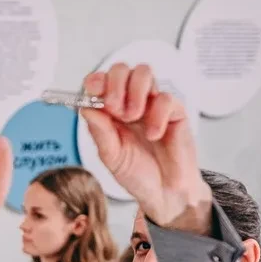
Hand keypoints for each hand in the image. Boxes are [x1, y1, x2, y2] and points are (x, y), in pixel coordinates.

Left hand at [82, 64, 211, 234]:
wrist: (164, 192)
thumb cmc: (137, 174)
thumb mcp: (111, 156)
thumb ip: (100, 132)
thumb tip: (86, 108)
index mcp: (110, 113)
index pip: (100, 83)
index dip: (95, 81)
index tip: (92, 89)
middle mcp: (130, 103)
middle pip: (121, 69)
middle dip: (115, 83)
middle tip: (115, 109)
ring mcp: (152, 105)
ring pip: (144, 73)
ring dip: (134, 91)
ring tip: (133, 118)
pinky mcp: (174, 112)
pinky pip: (165, 98)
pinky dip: (156, 115)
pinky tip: (153, 134)